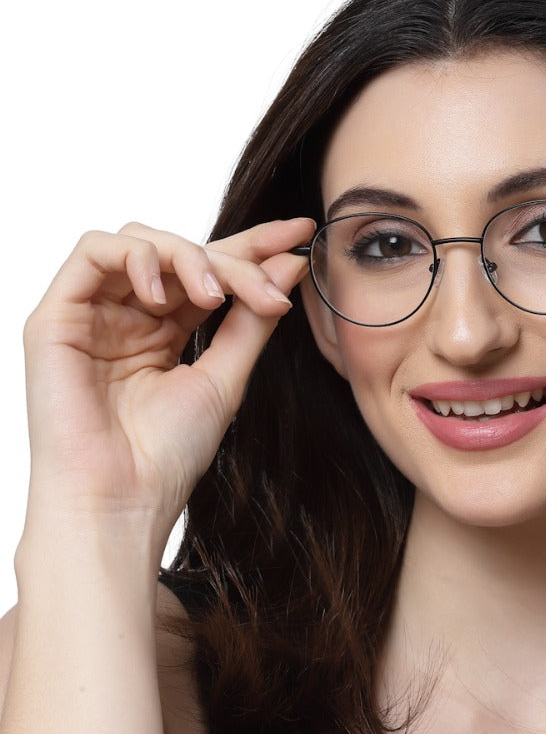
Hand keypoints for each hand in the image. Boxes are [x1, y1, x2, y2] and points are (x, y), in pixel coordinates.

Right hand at [21, 217, 312, 550]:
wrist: (122, 499)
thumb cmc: (167, 455)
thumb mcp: (225, 377)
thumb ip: (251, 319)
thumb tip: (288, 267)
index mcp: (163, 332)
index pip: (209, 272)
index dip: (254, 248)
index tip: (302, 234)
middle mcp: (126, 316)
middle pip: (180, 252)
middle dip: (233, 257)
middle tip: (271, 287)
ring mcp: (91, 314)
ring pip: (140, 242)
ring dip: (187, 257)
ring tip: (215, 296)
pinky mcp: (56, 315)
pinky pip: (93, 251)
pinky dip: (137, 257)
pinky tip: (165, 292)